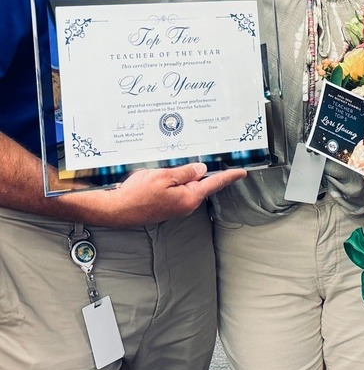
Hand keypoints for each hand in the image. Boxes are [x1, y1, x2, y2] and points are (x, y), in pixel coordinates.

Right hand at [64, 162, 245, 227]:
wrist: (115, 210)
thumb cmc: (136, 194)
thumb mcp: (164, 176)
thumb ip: (185, 172)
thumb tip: (201, 169)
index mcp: (189, 198)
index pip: (214, 183)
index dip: (229, 176)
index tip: (242, 172)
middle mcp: (185, 205)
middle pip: (200, 184)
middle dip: (201, 172)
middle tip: (201, 158)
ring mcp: (175, 208)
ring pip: (187, 187)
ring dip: (184, 176)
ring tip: (171, 168)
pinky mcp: (166, 207)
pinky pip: (176, 191)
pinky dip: (175, 182)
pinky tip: (165, 176)